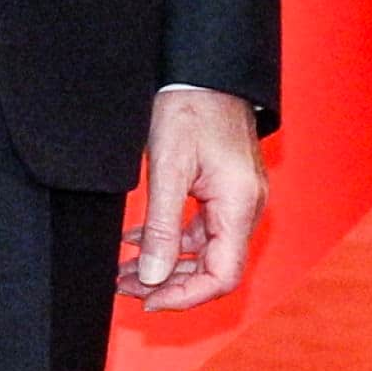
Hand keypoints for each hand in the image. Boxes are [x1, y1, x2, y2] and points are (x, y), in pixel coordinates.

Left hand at [120, 88, 264, 310]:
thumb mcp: (169, 167)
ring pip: (205, 252)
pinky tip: (139, 240)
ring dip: (166, 264)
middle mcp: (246, 207)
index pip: (222, 276)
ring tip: (125, 269)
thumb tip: (152, 278)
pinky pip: (202, 230)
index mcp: (239, 204)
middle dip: (168, 283)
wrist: (207, 71)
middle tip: (125, 285)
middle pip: (213, 269)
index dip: (185, 297)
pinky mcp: (226, 191)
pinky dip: (172, 240)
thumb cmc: (191, 107)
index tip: (147, 300)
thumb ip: (161, 227)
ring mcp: (238, 199)